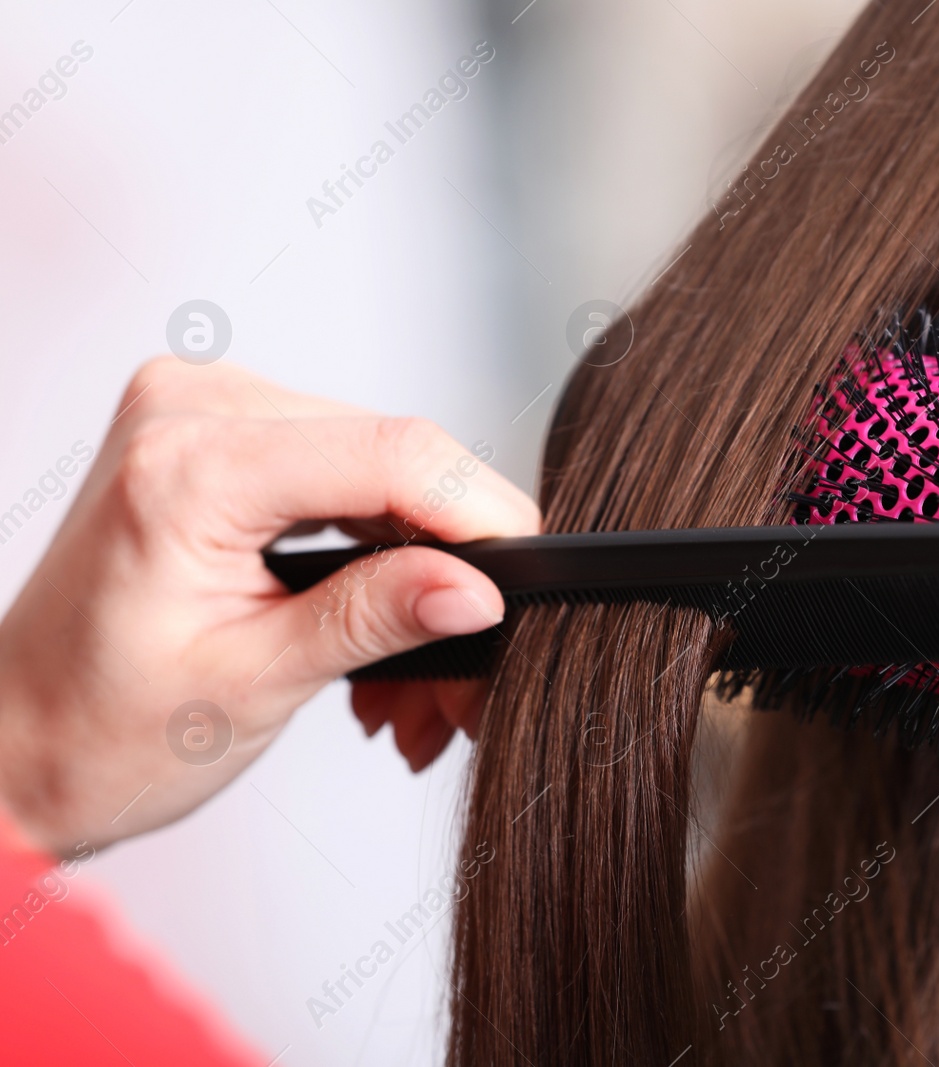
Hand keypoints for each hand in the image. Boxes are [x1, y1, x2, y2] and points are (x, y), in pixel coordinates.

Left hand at [0, 358, 539, 852]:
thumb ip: (373, 619)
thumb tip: (477, 589)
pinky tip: (382, 626)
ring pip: (384, 469)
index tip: (530, 581)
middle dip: (453, 567)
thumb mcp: (251, 684)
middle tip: (461, 685)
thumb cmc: (96, 728)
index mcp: (186, 465)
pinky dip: (380, 553)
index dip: (481, 514)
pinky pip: (346, 472)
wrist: (14, 737)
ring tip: (412, 685)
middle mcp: (194, 407)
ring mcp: (208, 410)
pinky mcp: (225, 431)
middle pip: (397, 458)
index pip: (392, 452)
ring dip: (421, 570)